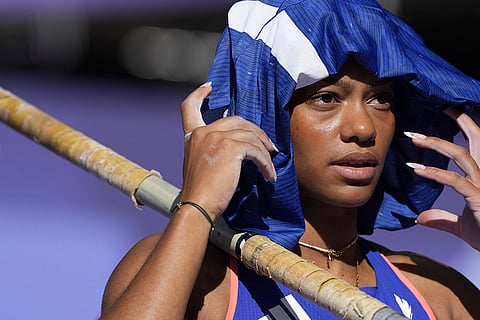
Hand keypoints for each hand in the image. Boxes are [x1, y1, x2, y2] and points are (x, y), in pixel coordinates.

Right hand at [179, 83, 276, 219]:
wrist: (197, 205)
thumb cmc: (200, 192)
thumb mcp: (198, 164)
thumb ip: (210, 149)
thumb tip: (236, 149)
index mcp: (192, 136)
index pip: (189, 107)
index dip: (199, 94)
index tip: (209, 87)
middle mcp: (203, 132)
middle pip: (236, 120)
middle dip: (255, 132)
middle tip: (268, 146)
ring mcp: (216, 137)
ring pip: (250, 135)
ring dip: (264, 151)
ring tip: (270, 165)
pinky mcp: (231, 148)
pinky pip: (256, 151)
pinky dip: (266, 163)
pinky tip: (270, 175)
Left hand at [405, 107, 479, 250]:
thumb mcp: (463, 226)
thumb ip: (443, 219)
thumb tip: (421, 218)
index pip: (476, 145)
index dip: (466, 126)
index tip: (447, 112)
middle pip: (477, 140)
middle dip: (460, 121)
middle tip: (438, 108)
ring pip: (461, 156)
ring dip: (436, 144)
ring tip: (414, 138)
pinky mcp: (479, 198)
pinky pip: (455, 181)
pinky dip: (435, 173)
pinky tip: (417, 169)